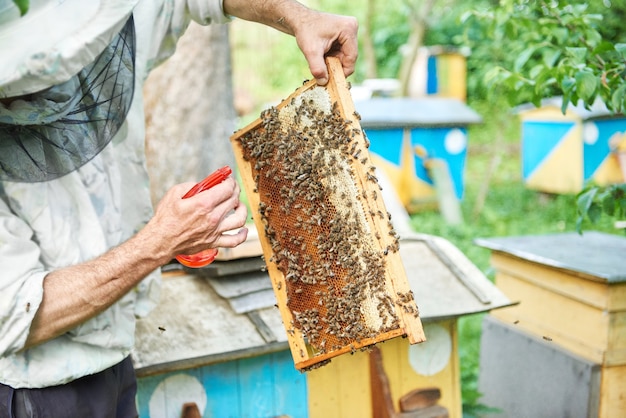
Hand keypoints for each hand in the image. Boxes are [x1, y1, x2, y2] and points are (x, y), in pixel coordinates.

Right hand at [150, 176, 247, 258]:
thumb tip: (205, 185)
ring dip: (242, 209)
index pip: (227, 189)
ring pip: (239, 219)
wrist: (160, 240)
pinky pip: (234, 241)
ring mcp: (214, 231)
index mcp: (203, 204)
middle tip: (232, 188)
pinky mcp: (213, 242)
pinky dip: (242, 235)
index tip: (228, 180)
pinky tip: (243, 229)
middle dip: (235, 190)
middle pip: (233, 200)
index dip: (230, 182)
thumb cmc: (165, 218)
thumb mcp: (174, 193)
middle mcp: (212, 217)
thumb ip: (192, 186)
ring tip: (238, 205)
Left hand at [223, 0, 357, 85]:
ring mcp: (346, 31)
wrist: (291, 16)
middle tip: (320, 71)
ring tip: (317, 60)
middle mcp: (351, 28)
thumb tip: (324, 83)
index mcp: (349, 29)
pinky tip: (319, 58)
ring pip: (342, 58)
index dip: (340, 72)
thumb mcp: (310, 50)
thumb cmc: (301, 29)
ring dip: (330, 64)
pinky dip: (329, 60)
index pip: (350, 60)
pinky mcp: (340, 34)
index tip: (328, 80)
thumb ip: (317, 66)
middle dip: (334, 67)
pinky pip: (338, 54)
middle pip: (348, 59)